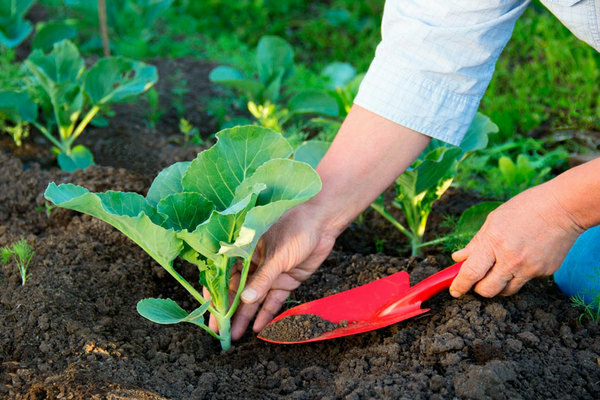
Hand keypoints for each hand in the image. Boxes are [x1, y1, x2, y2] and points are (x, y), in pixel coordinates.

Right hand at [228, 203, 338, 339]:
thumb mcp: (276, 255)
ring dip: (246, 316)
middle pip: (238, 291)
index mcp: (245, 251)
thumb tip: (245, 300)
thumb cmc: (295, 229)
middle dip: (230, 312)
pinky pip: (274, 299)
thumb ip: (262, 279)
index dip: (217, 295)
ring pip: (255, 299)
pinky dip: (268, 312)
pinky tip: (259, 327)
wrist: (322, 223)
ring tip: (237, 336)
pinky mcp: (286, 280)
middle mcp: (254, 264)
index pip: (225, 276)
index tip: (212, 312)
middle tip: (221, 332)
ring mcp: (271, 274)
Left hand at [449, 183, 582, 297]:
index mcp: (494, 242)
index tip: (455, 291)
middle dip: (478, 289)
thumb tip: (458, 258)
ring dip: (497, 285)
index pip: (470, 273)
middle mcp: (510, 259)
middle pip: (487, 290)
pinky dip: (518, 274)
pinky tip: (523, 258)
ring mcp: (529, 268)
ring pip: (506, 291)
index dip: (460, 286)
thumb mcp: (493, 220)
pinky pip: (524, 281)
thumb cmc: (526, 208)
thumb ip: (475, 243)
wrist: (563, 208)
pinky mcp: (543, 272)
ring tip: (498, 270)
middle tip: (476, 281)